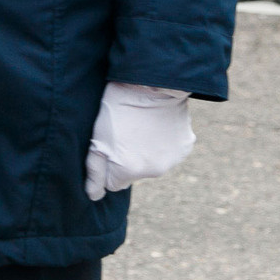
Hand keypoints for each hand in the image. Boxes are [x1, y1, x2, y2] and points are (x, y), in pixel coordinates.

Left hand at [84, 82, 194, 201]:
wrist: (151, 83)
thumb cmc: (117, 108)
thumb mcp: (97, 138)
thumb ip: (95, 171)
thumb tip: (94, 196)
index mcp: (129, 171)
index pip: (113, 183)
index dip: (109, 164)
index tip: (109, 145)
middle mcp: (153, 172)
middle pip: (134, 173)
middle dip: (128, 158)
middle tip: (124, 132)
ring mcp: (172, 160)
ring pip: (153, 162)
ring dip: (146, 150)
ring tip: (141, 125)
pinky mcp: (185, 147)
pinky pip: (170, 150)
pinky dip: (164, 141)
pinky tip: (157, 123)